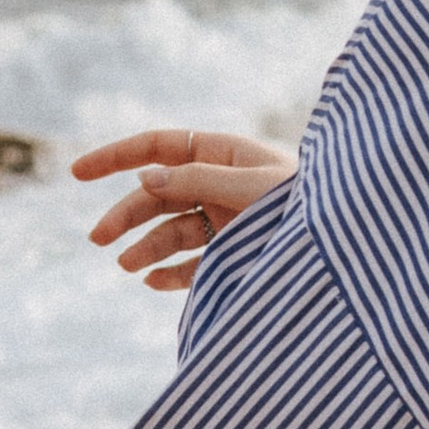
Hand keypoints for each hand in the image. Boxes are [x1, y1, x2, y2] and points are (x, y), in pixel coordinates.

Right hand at [73, 129, 295, 290]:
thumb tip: (145, 175)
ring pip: (172, 229)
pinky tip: (151, 282)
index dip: (116, 156)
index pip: (158, 147)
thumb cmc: (309, 205)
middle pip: (158, 193)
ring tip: (127, 265)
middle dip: (126, 213)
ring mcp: (226, 219)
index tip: (77, 173)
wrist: (351, 245)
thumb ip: (199, 180)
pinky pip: (193, 261)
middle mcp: (220, 184)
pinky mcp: (235, 253)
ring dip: (146, 245)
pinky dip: (171, 272)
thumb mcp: (254, 188)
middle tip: (98, 240)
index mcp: (224, 154)